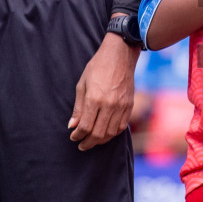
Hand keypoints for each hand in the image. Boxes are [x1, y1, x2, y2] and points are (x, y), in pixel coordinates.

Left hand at [70, 34, 138, 149]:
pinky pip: (121, 126)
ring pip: (110, 133)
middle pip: (98, 133)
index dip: (78, 136)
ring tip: (92, 141)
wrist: (120, 56)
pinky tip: (105, 133)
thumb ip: (78, 108)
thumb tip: (72, 126)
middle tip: (81, 145)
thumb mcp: (82, 85)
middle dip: (88, 143)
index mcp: (94, 99)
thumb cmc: (97, 67)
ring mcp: (121, 106)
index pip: (85, 126)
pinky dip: (112, 133)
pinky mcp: (129, 105)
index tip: (73, 137)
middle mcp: (109, 105)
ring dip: (100, 140)